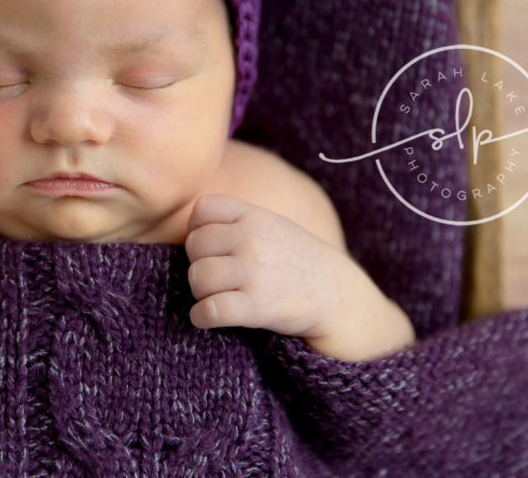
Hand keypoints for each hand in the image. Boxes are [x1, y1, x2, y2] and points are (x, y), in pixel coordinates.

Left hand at [185, 194, 413, 361]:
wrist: (338, 295)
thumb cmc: (295, 260)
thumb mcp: (271, 225)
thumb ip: (235, 221)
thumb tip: (189, 231)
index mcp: (254, 216)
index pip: (202, 210)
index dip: (198, 229)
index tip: (213, 248)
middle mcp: (252, 239)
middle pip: (194, 246)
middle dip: (199, 263)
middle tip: (219, 277)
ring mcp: (255, 272)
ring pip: (198, 277)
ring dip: (200, 292)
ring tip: (216, 296)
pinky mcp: (256, 307)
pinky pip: (210, 310)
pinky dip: (201, 317)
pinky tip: (208, 317)